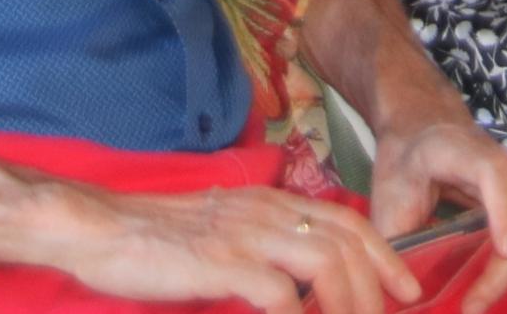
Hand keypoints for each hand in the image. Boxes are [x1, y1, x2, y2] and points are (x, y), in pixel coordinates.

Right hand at [48, 183, 412, 313]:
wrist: (99, 227)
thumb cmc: (154, 238)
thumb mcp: (219, 231)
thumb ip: (259, 248)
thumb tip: (294, 286)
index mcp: (266, 202)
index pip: (345, 219)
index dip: (384, 254)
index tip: (407, 289)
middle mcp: (264, 212)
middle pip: (346, 241)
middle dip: (377, 286)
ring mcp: (244, 236)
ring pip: (326, 262)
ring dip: (349, 304)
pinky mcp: (220, 264)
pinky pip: (279, 295)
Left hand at [370, 117, 506, 312]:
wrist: (426, 127)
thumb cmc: (406, 163)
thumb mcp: (387, 193)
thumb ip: (395, 239)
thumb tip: (407, 294)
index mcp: (460, 152)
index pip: (492, 173)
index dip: (504, 211)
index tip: (505, 251)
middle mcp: (505, 166)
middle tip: (483, 306)